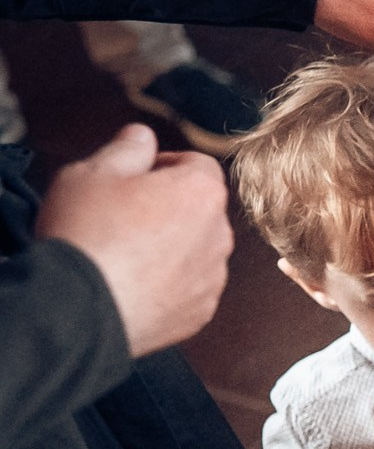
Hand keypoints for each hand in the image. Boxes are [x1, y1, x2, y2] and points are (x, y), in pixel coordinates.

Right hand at [36, 124, 231, 357]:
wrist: (79, 309)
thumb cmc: (86, 236)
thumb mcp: (92, 173)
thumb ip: (127, 148)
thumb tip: (144, 136)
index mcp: (201, 192)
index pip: (197, 163)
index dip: (164, 165)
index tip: (136, 176)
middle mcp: (219, 234)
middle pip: (199, 209)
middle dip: (167, 207)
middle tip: (123, 215)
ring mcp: (212, 277)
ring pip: (195, 250)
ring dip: (170, 246)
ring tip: (124, 253)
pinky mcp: (200, 312)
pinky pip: (188, 288)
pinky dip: (167, 283)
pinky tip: (132, 283)